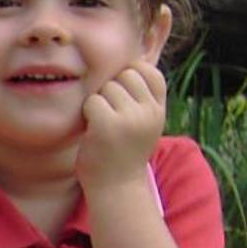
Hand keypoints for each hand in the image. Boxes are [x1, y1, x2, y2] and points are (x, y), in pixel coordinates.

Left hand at [77, 62, 165, 192]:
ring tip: (101, 126)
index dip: (131, 75)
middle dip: (111, 89)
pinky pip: (92, 101)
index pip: (149, 71)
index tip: (121, 96)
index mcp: (159, 109)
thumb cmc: (123, 153)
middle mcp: (150, 112)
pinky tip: (92, 132)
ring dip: (97, 103)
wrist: (117, 188)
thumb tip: (132, 59)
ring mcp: (131, 118)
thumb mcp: (143, 122)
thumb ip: (140, 97)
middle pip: (125, 74)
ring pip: (106, 88)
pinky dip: (87, 114)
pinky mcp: (108, 125)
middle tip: (108, 115)